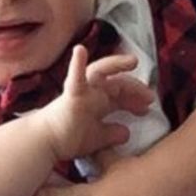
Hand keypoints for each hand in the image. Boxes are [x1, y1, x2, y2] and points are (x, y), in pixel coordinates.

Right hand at [38, 46, 151, 161]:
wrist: (45, 144)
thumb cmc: (67, 138)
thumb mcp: (97, 138)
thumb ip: (111, 133)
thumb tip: (127, 133)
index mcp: (98, 102)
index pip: (121, 96)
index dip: (136, 100)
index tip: (148, 109)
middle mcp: (91, 93)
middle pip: (117, 83)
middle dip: (135, 88)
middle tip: (151, 97)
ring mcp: (81, 91)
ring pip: (100, 71)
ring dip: (116, 63)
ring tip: (132, 61)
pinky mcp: (70, 94)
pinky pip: (74, 77)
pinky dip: (77, 64)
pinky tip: (80, 51)